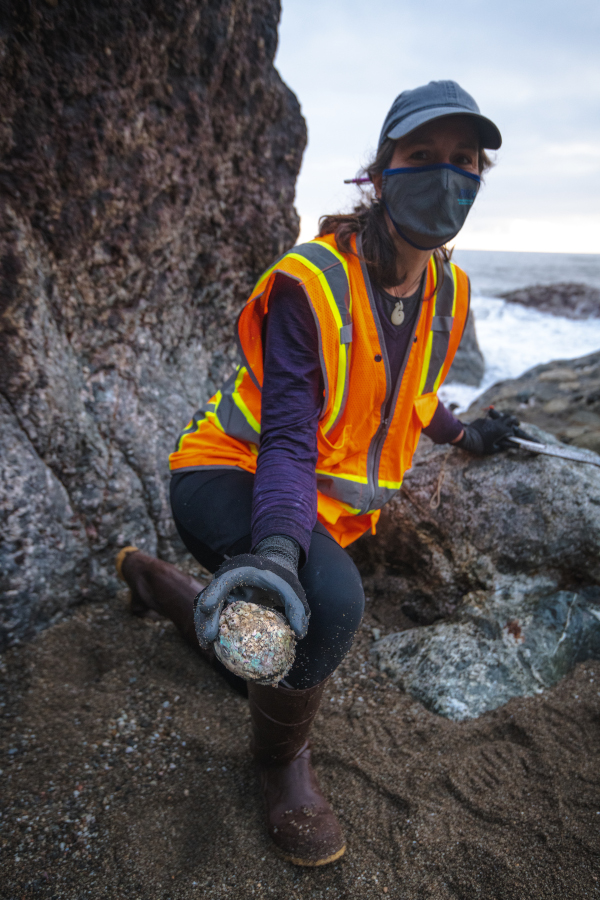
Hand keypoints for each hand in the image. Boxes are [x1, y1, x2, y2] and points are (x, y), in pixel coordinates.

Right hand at [193, 540, 308, 647]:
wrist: (273, 569)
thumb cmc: (280, 578)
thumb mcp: (291, 588)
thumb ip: (296, 606)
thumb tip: (300, 634)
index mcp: (240, 571)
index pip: (223, 580)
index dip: (213, 593)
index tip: (206, 608)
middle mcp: (226, 580)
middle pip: (208, 596)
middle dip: (204, 617)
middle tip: (208, 637)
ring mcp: (222, 591)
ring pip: (206, 607)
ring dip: (203, 625)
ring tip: (206, 646)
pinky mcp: (223, 602)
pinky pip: (214, 615)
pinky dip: (213, 628)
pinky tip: (215, 646)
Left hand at [456, 408, 537, 454]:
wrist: (467, 438)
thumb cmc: (480, 446)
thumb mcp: (493, 449)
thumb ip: (502, 446)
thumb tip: (506, 445)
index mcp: (503, 431)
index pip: (515, 431)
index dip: (521, 435)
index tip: (526, 438)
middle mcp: (498, 424)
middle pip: (510, 418)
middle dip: (514, 421)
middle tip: (516, 424)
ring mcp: (490, 421)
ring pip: (501, 416)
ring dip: (504, 419)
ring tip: (505, 423)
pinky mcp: (483, 420)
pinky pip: (490, 420)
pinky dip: (491, 423)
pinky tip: (488, 428)